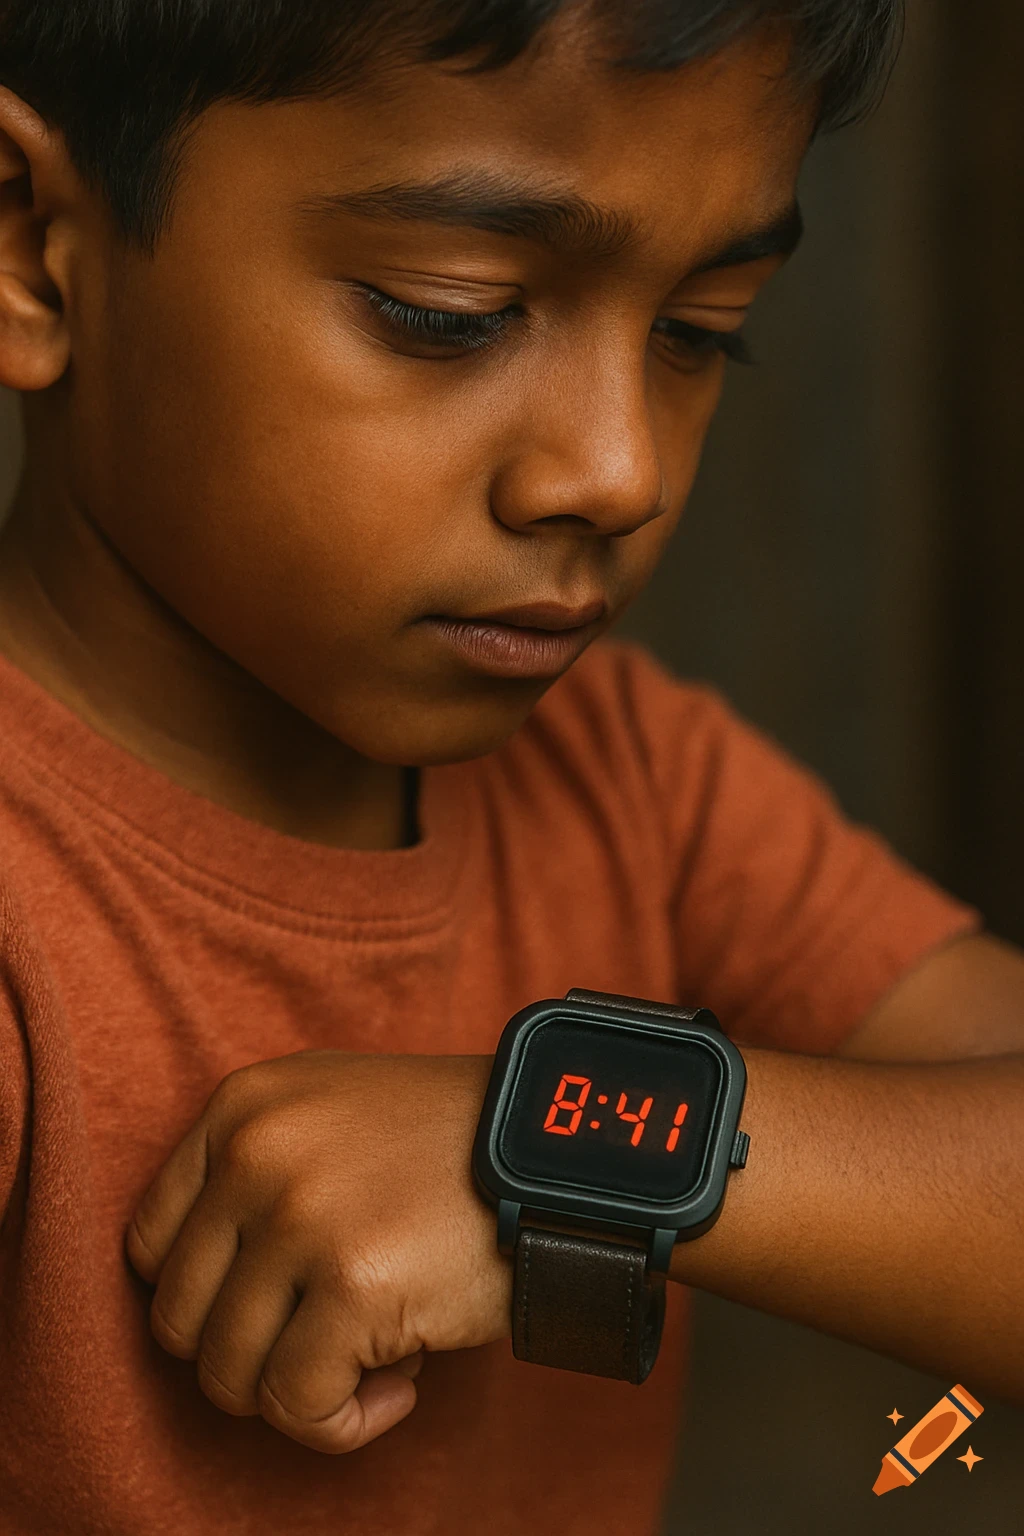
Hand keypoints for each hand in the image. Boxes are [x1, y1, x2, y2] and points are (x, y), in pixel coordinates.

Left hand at [126, 1052, 508, 1453]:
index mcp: (243, 1106)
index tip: (272, 1308)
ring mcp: (300, 1218)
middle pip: (180, 1320)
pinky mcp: (352, 1286)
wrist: (561, 1150)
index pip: (151, 1245)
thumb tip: (205, 1294)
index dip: (208, 1297)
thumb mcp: (334, 1109)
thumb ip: (258, 1171)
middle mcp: (257, 1153)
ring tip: (373, 1355)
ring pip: (229, 1375)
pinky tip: (405, 1381)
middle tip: (328, 1338)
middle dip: (252, 1352)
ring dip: (300, 1390)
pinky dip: (345, 1421)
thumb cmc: (453, 1143)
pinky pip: (298, 1407)